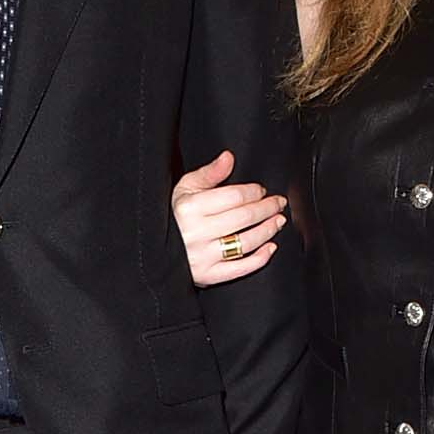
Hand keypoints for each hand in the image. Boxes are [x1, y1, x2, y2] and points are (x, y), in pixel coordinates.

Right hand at [173, 149, 285, 286]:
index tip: (261, 190)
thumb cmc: (173, 216)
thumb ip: (209, 173)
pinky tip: (270, 247)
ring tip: (278, 221)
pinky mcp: (208, 275)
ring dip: (268, 231)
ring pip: (246, 242)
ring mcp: (203, 256)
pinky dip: (260, 258)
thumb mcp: (185, 189)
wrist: (156, 248)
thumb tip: (228, 157)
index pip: (233, 197)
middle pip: (244, 218)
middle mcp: (196, 233)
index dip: (253, 192)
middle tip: (278, 203)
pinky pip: (240, 268)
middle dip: (267, 208)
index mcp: (190, 208)